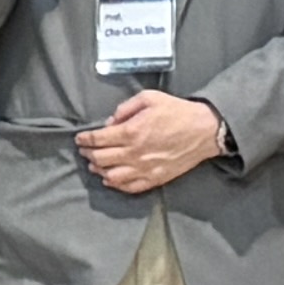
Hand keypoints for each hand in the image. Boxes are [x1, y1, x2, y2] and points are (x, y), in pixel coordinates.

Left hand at [76, 89, 225, 194]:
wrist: (204, 130)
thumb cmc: (177, 111)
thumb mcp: (149, 98)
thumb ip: (125, 108)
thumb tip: (110, 122)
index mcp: (131, 131)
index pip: (98, 139)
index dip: (85, 139)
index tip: (79, 138)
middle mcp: (135, 153)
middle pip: (101, 159)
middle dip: (88, 154)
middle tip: (84, 150)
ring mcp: (145, 169)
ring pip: (111, 176)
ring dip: (99, 170)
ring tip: (94, 164)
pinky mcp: (155, 179)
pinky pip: (130, 187)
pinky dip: (115, 184)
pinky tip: (109, 179)